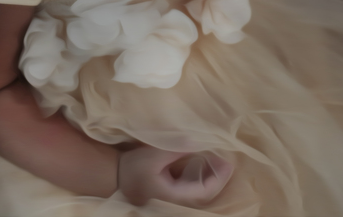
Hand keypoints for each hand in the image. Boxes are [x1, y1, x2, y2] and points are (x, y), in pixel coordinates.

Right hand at [117, 146, 232, 207]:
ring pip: (199, 191)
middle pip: (205, 193)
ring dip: (211, 178)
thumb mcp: (154, 155)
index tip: (228, 162)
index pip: (204, 190)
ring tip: (220, 161)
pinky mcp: (170, 192)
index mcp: (174, 195)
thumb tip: (199, 141)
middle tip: (228, 160)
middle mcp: (176, 200)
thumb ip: (177, 148)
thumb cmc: (133, 167)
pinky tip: (204, 165)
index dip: (219, 178)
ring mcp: (173, 198)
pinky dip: (201, 176)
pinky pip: (192, 187)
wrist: (114, 176)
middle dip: (219, 178)